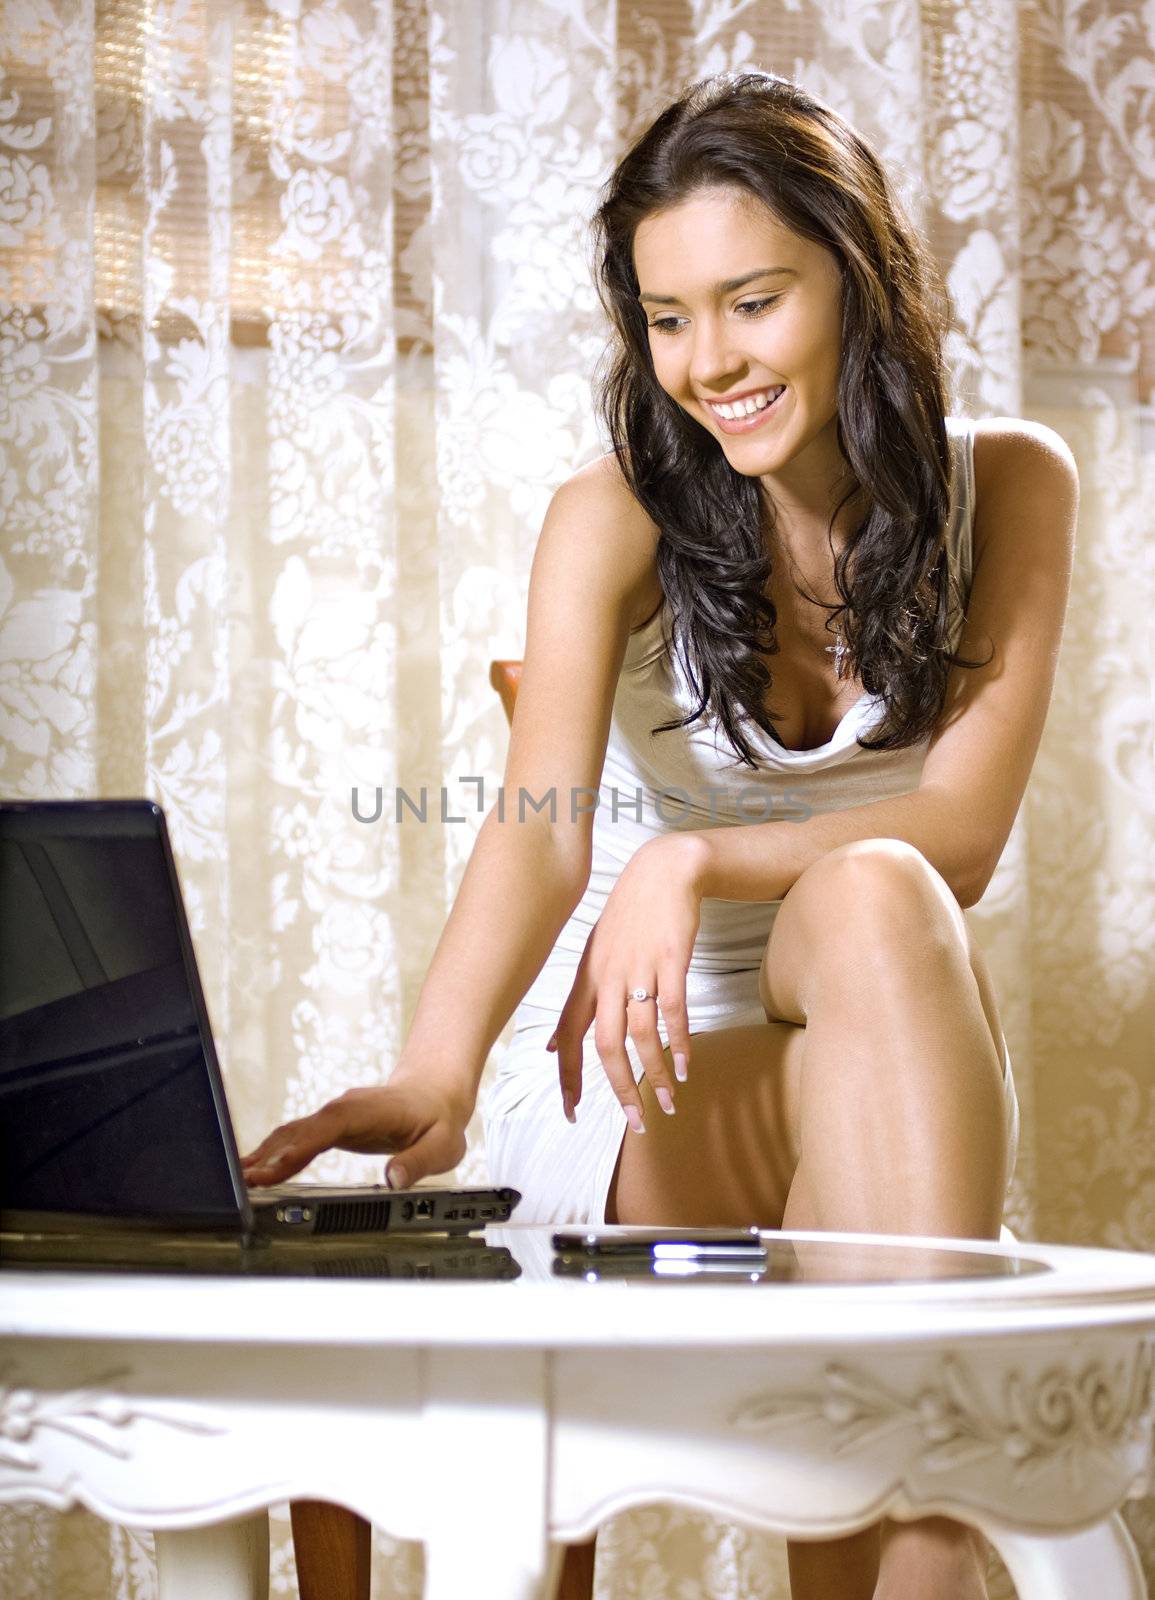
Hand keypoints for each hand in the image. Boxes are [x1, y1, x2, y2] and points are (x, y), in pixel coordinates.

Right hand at [241, 1077, 469, 1191]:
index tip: (277, 1165)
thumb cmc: (439, 1118)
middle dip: (272, 1155)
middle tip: (245, 1182)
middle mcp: (345, 1109)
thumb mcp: (442, 1145)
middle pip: (301, 1130)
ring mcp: (336, 1116)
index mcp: (368, 1111)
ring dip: (268, 1154)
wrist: (436, 1091)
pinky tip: (260, 1170)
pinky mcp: (332, 1126)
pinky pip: (299, 1138)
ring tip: (241, 1179)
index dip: (301, 1145)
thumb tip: (394, 1179)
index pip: (329, 1126)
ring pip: (294, 1133)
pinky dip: (277, 1153)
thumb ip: (418, 1162)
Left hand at [547, 834, 704, 1131]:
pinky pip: (673, 1011)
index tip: (571, 1113)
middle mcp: (608, 977)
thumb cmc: (630, 915)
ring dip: (655, 1072)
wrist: (664, 870)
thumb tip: (554, 1046)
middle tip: (635, 1121)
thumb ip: (578, 1001)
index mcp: (587, 978)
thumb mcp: (594, 954)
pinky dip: (679, 1042)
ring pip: (642, 1034)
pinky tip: (685, 1065)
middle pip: (606, 1044)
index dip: (568, 1077)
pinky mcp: (671, 960)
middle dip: (619, 1088)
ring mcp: (640, 968)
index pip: (569, 1037)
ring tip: (667, 1100)